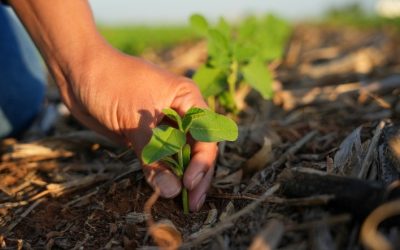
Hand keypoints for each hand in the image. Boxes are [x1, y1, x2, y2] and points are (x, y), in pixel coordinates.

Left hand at [58, 45, 216, 210]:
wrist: (78, 72)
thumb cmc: (109, 83)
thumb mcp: (134, 121)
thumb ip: (154, 156)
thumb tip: (172, 190)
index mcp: (187, 99)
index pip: (205, 135)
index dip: (202, 161)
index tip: (188, 183)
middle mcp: (181, 112)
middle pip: (198, 148)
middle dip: (197, 175)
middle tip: (192, 203)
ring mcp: (164, 125)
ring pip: (181, 155)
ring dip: (181, 176)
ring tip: (182, 202)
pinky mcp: (148, 135)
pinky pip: (161, 157)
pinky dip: (164, 172)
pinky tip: (165, 188)